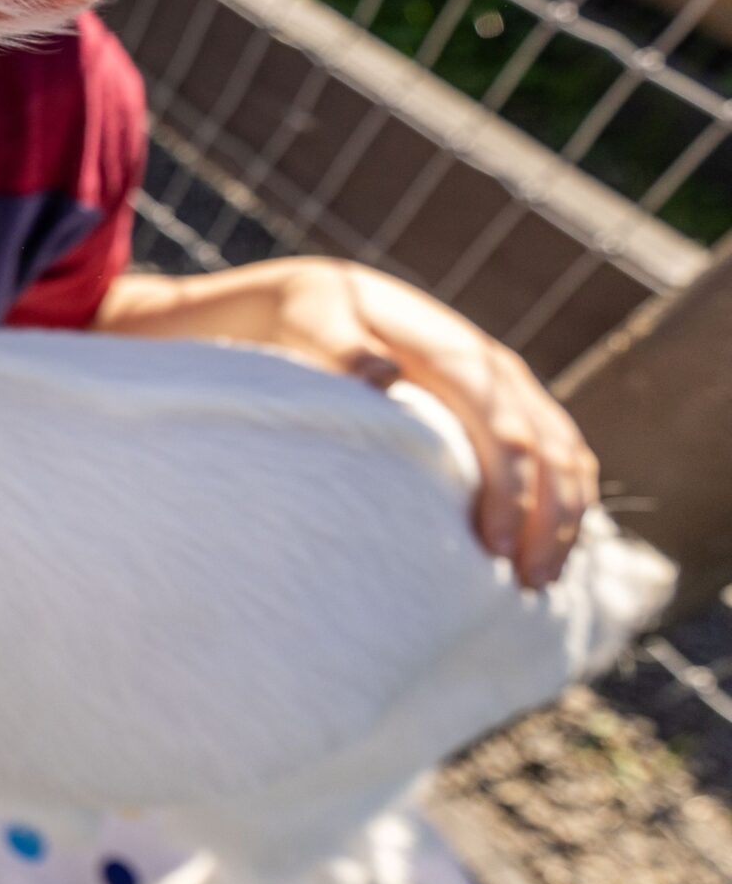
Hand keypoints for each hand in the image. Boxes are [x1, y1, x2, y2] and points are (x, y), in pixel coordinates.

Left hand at [265, 261, 594, 587]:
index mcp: (455, 356)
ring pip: (567, 456)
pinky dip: (566, 501)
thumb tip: (381, 376)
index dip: (507, 490)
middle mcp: (495, 371)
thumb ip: (343, 350)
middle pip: (549, 451)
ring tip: (540, 582)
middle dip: (547, 519)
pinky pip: (562, 455)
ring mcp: (511, 387)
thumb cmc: (316, 322)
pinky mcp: (512, 405)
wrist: (332, 299)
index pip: (502, 430)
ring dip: (564, 518)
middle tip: (529, 584)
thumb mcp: (317, 325)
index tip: (494, 548)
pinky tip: (550, 548)